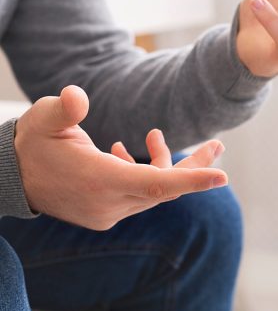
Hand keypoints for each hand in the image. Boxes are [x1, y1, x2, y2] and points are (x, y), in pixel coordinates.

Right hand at [15, 85, 227, 229]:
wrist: (11, 179)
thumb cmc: (32, 143)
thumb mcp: (44, 119)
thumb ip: (63, 109)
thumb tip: (76, 97)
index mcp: (100, 181)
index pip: (156, 184)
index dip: (191, 179)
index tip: (223, 177)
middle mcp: (109, 203)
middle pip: (165, 188)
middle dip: (194, 167)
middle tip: (218, 146)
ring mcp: (108, 212)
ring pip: (154, 192)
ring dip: (168, 166)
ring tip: (160, 137)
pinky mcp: (107, 213)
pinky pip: (139, 195)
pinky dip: (146, 174)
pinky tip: (131, 150)